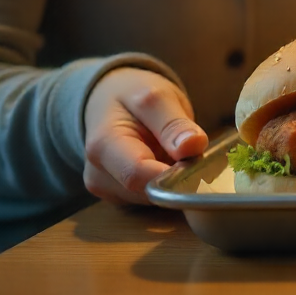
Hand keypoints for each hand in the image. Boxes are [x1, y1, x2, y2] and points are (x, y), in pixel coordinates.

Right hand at [83, 68, 207, 203]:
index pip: (138, 175)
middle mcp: (98, 176)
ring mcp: (107, 189)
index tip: (197, 160)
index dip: (173, 173)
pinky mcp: (119, 196)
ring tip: (176, 155)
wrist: (109, 101)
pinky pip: (151, 198)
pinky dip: (166, 185)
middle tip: (192, 153)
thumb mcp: (156, 96)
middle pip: (148, 191)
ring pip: (153, 198)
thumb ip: (173, 122)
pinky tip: (167, 164)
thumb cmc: (132, 95)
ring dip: (172, 182)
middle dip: (176, 177)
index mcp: (103, 147)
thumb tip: (193, 146)